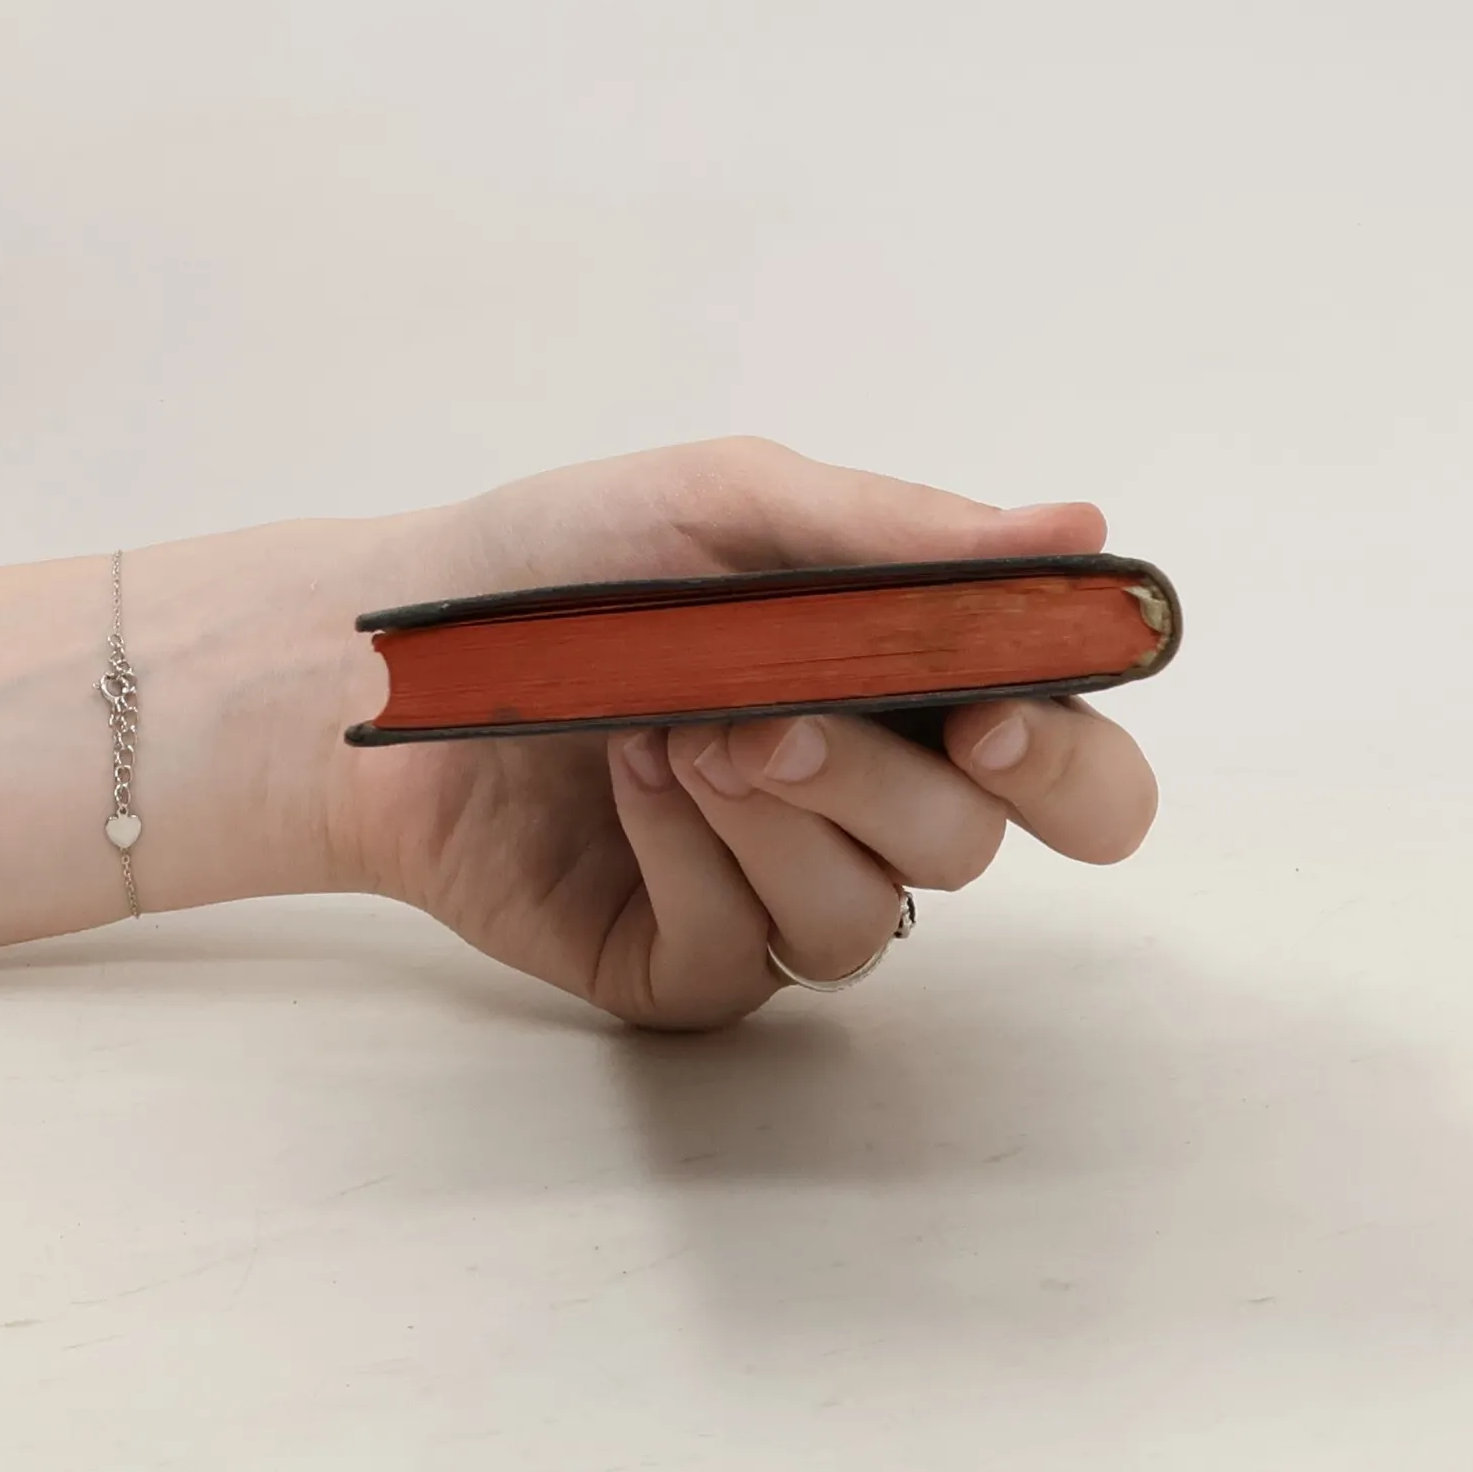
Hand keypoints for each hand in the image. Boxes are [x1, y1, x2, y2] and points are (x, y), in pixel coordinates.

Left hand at [340, 438, 1158, 1028]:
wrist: (392, 655)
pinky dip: (690, 856)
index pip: (1068, 770)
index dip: (1067, 762)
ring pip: (866, 914)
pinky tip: (627, 784)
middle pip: (980, 850)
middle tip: (791, 720)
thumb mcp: (732, 505)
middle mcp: (862, 806)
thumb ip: (904, 538)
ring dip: (775, 814)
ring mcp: (774, 894)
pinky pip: (748, 953)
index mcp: (905, 693)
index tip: (998, 712)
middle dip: (897, 785)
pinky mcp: (687, 966)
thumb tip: (1080, 532)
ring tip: (669, 727)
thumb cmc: (565, 562)